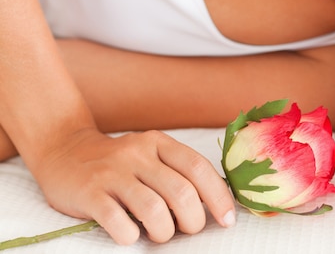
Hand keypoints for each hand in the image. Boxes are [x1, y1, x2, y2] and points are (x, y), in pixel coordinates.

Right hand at [30, 128, 235, 244]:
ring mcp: (112, 172)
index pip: (199, 167)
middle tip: (187, 229)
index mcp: (159, 143)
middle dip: (193, 221)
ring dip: (164, 232)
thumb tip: (215, 204)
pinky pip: (117, 221)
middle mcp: (137, 153)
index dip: (219, 196)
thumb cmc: (119, 162)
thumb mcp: (151, 155)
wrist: (63, 150)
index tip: (227, 219)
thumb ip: (178, 172)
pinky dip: (130, 236)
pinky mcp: (89, 192)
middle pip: (181, 192)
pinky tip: (131, 234)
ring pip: (153, 209)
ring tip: (160, 234)